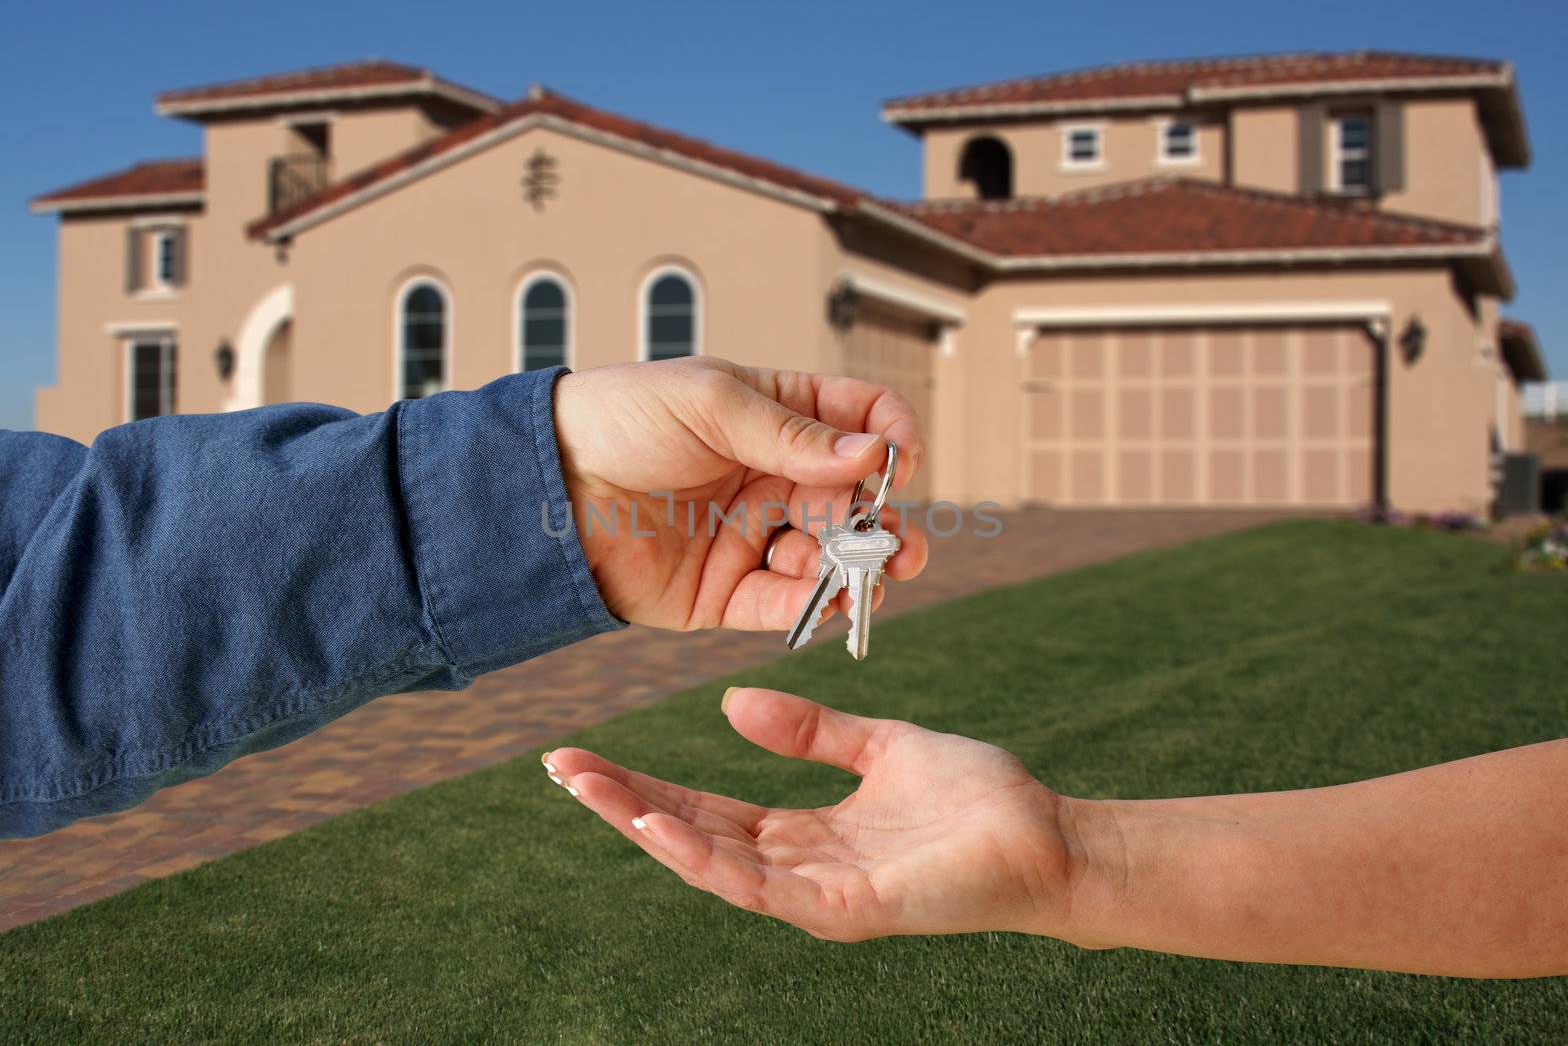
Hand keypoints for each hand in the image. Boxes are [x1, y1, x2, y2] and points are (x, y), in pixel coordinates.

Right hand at [544, 687, 1079, 941]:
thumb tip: (732, 701)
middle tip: (560, 766)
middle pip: (693, 833)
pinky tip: (660, 825)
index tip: (586, 754)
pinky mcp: (846, 908)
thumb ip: (811, 729)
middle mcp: (800, 868)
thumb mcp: (880, 745)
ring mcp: (819, 895)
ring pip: (713, 864)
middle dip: (623, 802)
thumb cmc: (977, 798)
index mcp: (805, 833)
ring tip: (592, 790)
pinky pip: (761, 887)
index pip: (705, 805)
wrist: (1050, 835)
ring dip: (648, 826)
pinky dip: (705, 858)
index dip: (644, 782)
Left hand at [551, 357, 927, 630]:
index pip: (861, 419)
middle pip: (857, 502)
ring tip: (864, 576)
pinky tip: (826, 600)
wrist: (543, 485)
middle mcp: (774, 478)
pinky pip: (782, 605)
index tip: (899, 461)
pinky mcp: (725, 591)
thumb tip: (871, 455)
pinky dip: (810, 606)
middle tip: (901, 547)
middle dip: (887, 525)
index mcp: (777, 415)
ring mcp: (753, 535)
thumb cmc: (617, 420)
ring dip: (856, 569)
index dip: (891, 437)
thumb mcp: (708, 403)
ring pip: (830, 558)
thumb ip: (789, 434)